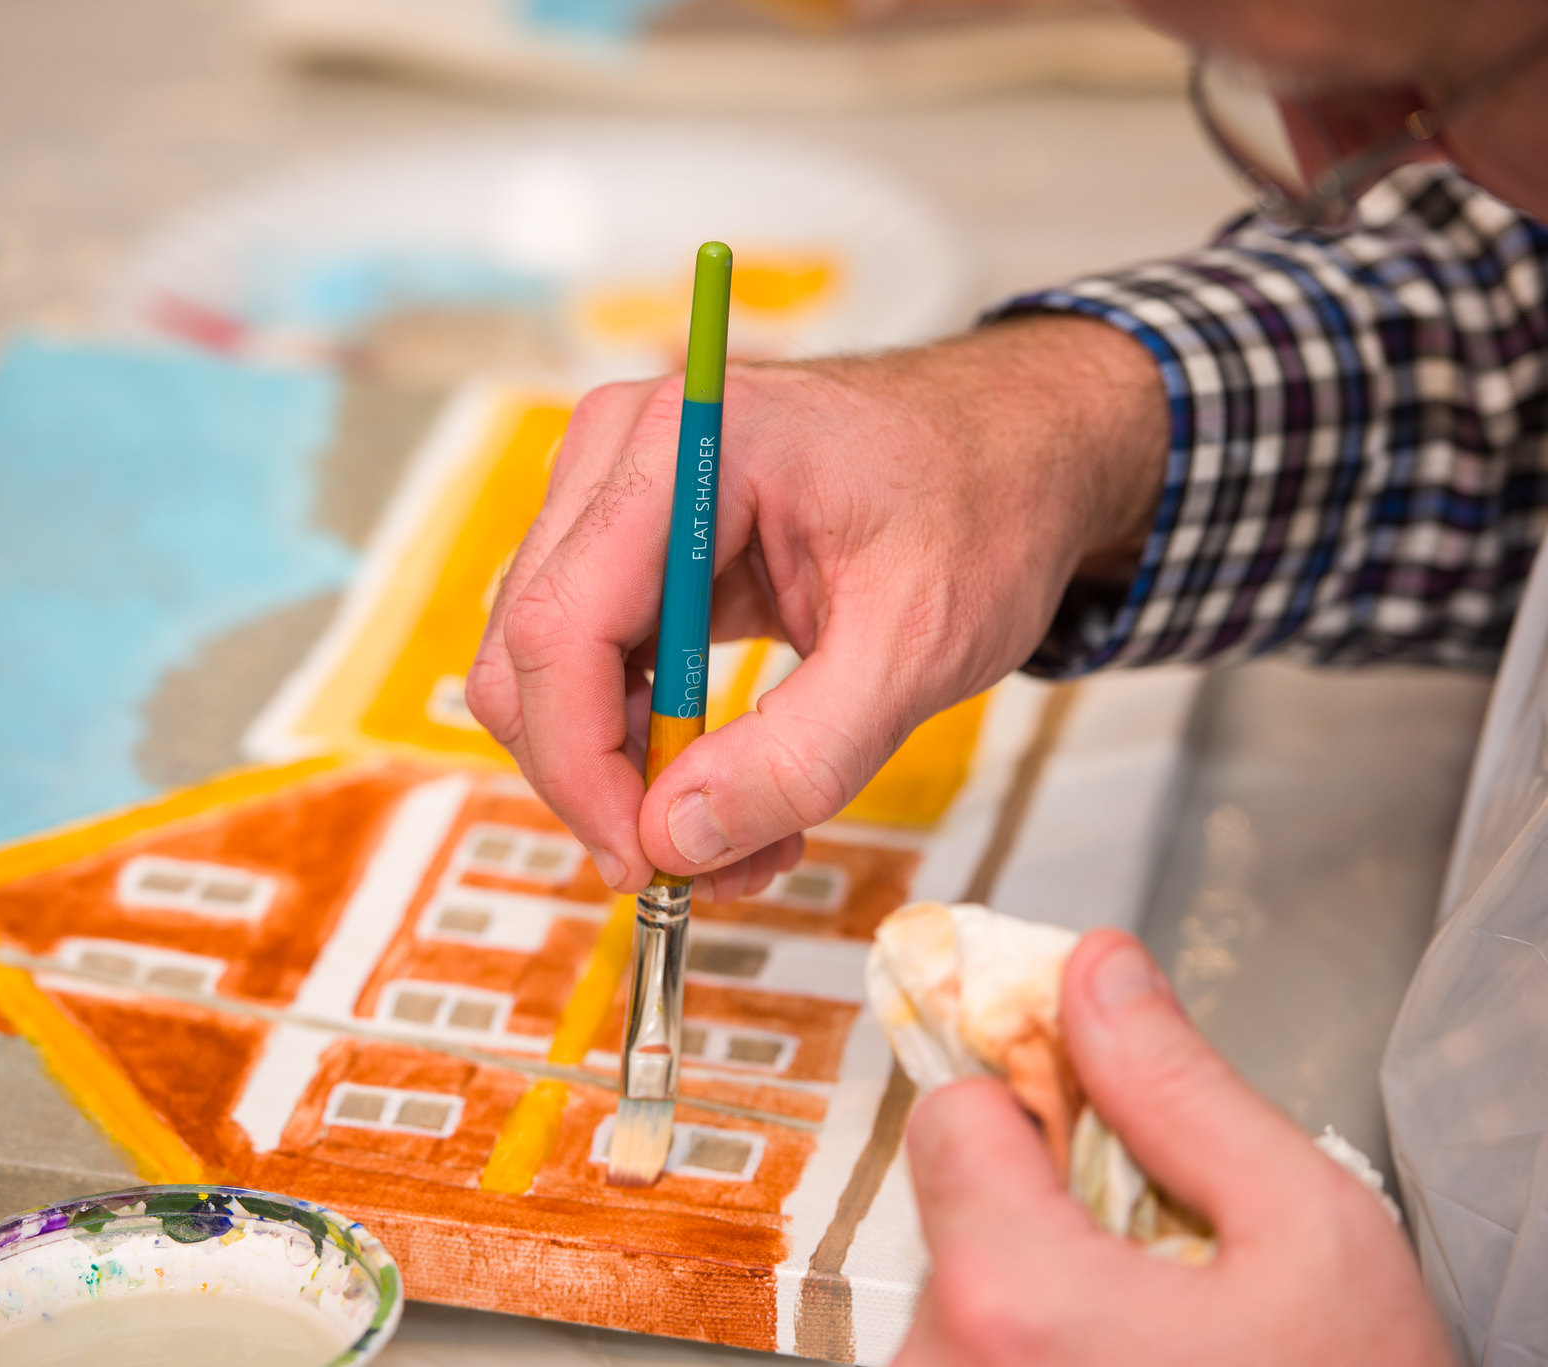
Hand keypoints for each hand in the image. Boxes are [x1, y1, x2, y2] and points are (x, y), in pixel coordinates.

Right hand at [466, 316, 1164, 898]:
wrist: (1017, 452)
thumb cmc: (983, 508)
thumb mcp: (918, 646)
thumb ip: (802, 752)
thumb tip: (675, 840)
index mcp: (685, 446)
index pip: (560, 623)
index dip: (580, 762)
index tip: (644, 859)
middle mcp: (620, 454)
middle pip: (530, 652)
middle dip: (599, 781)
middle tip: (700, 868)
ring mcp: (615, 496)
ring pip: (548, 671)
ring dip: (623, 775)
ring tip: (744, 837)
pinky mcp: (632, 546)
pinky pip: (593, 666)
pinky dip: (644, 746)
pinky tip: (730, 790)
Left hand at [896, 931, 1456, 1366]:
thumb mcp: (1312, 1234)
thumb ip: (1182, 1089)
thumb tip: (1094, 970)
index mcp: (1014, 1298)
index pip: (946, 1115)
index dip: (1035, 1103)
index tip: (1104, 1129)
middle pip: (953, 1209)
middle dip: (1049, 1207)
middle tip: (1169, 1265)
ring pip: (964, 1293)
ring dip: (1046, 1294)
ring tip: (1163, 1344)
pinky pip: (974, 1363)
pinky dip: (1037, 1355)